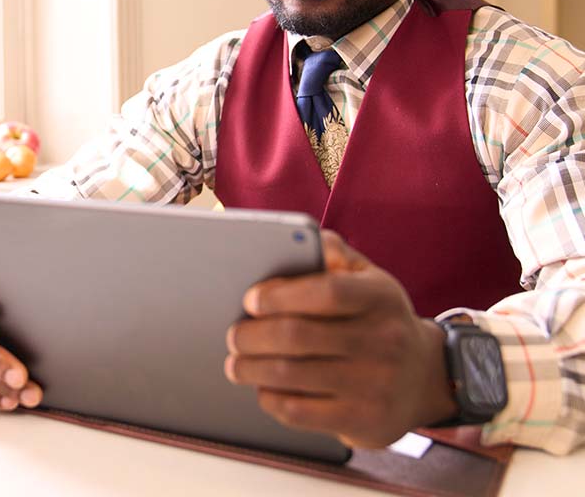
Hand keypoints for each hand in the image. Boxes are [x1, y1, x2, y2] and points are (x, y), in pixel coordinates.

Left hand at [224, 230, 456, 446]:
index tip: (250, 300)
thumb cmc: (378, 318)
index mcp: (381, 298)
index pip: (326, 292)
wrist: (425, 377)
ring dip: (250, 368)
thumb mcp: (368, 278)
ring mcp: (375, 384)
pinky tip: (264, 388)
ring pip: (290, 375)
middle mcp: (384, 341)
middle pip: (297, 336)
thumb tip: (301, 239)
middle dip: (251, 335)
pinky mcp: (364, 421)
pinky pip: (299, 412)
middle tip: (234, 335)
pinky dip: (270, 398)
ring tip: (236, 363)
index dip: (280, 295)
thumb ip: (333, 253)